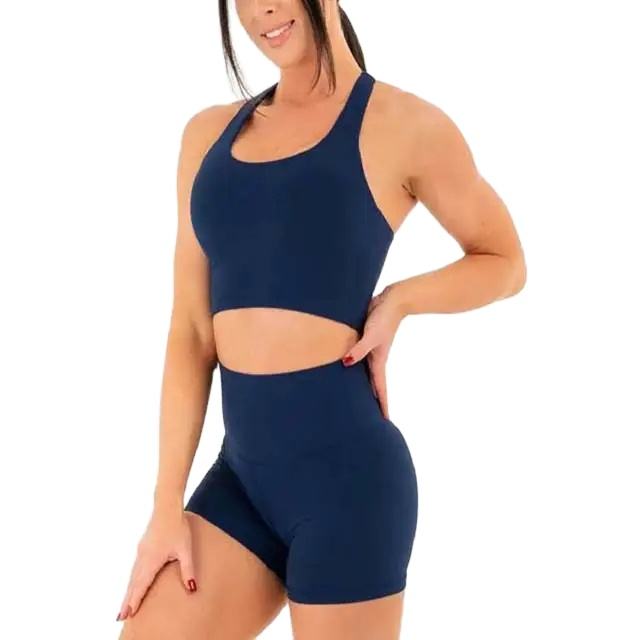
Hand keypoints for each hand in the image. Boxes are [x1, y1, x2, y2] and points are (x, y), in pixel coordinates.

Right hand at [116, 509, 196, 620]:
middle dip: (127, 600)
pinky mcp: (143, 546)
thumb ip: (187, 569)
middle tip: (120, 617)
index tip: (127, 614)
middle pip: (133, 583)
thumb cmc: (178, 526)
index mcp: (152, 560)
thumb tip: (192, 589)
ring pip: (133, 575)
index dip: (134, 600)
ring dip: (128, 590)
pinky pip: (135, 567)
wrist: (167, 506)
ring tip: (124, 605)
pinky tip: (134, 583)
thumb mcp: (185, 549)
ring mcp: (141, 551)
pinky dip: (132, 579)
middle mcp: (143, 557)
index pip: (141, 585)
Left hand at [342, 285, 405, 418]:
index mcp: (378, 362)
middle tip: (369, 419)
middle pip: (372, 386)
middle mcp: (374, 359)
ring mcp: (370, 350)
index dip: (382, 406)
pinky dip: (354, 367)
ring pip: (364, 374)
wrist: (392, 300)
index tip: (385, 423)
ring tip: (355, 399)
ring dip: (362, 386)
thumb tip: (346, 363)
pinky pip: (358, 358)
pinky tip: (347, 368)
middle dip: (372, 402)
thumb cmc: (383, 317)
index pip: (380, 390)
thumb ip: (359, 349)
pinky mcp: (364, 340)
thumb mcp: (371, 335)